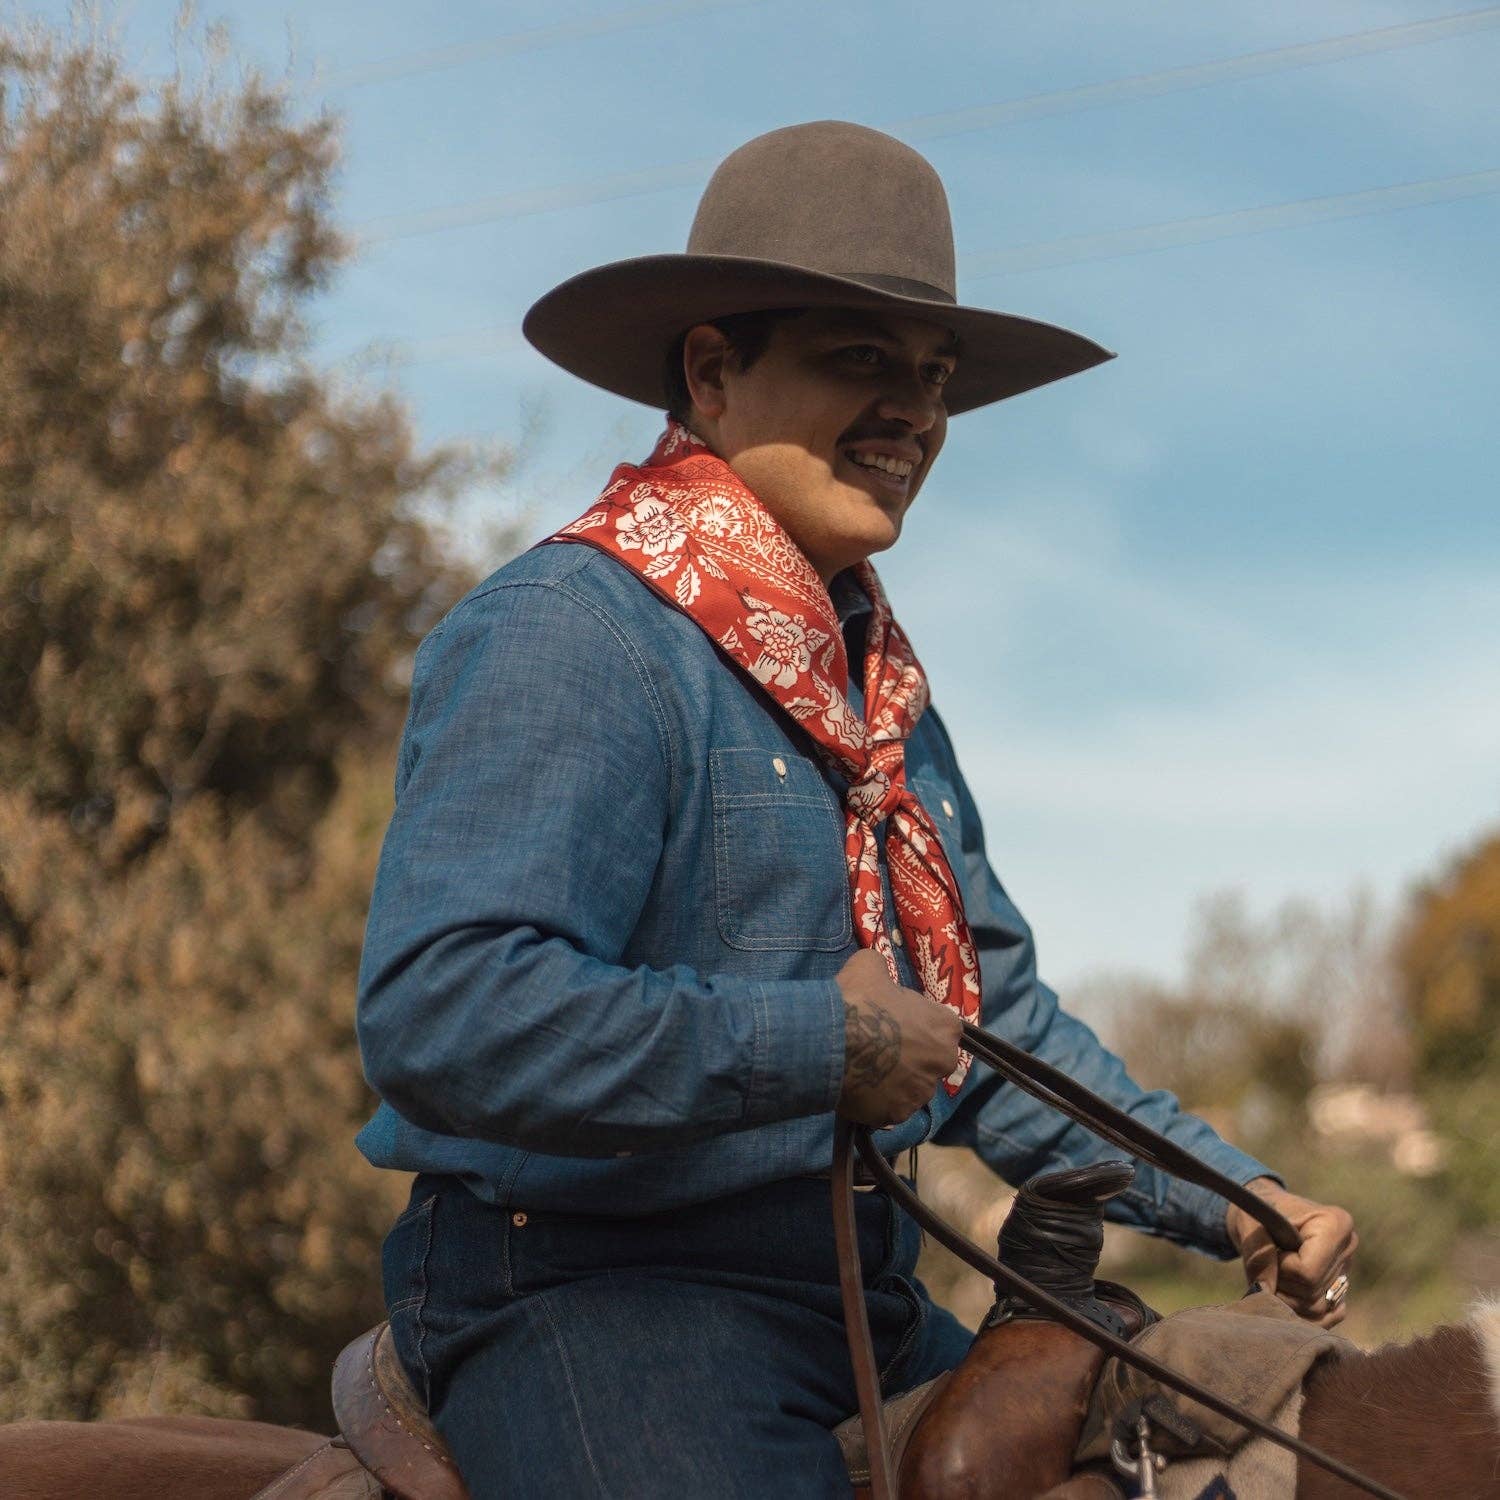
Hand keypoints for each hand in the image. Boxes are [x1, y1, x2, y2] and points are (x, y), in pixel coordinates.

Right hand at [835, 948, 961, 1127]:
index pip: (942, 1027)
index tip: (898, 1022)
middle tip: (881, 1048)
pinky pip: (888, 1108)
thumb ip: (883, 972)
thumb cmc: (858, 999)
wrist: (831, 1040)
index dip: (919, 1023)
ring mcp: (920, 1093)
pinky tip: (856, 1088)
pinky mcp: (896, 1115)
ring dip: (894, 1080)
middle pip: (930, 1060)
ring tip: (865, 1070)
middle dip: (912, 1056)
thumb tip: (877, 975)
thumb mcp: (870, 966)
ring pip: (911, 1088)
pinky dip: (876, 1101)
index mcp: (945, 1027)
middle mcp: (942, 1063)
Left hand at [1225, 1177, 1357, 1327]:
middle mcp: (1348, 1250)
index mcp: (1335, 1224)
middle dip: (1280, 1284)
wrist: (1263, 1217)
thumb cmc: (1256, 1214)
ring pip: (1315, 1310)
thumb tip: (1264, 1291)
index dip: (1282, 1269)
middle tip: (1269, 1262)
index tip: (1272, 1250)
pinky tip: (1284, 1291)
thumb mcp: (1249, 1225)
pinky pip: (1321, 1319)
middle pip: (1311, 1293)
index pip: (1308, 1273)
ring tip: (1275, 1272)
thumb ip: (1258, 1257)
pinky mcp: (1340, 1294)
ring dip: (1285, 1298)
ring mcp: (1347, 1273)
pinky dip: (1297, 1312)